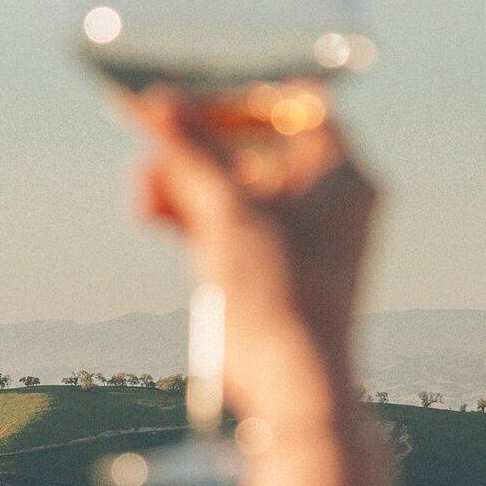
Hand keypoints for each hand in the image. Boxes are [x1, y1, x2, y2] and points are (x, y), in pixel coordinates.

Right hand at [124, 82, 377, 425]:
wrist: (290, 385)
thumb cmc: (281, 294)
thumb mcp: (228, 210)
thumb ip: (191, 152)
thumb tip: (156, 103)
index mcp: (343, 176)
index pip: (296, 107)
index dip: (242, 99)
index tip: (194, 103)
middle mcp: (326, 202)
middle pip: (255, 147)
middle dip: (198, 145)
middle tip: (154, 139)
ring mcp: (295, 238)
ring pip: (233, 189)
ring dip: (185, 180)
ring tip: (142, 183)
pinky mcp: (267, 271)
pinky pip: (226, 226)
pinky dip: (190, 216)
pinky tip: (150, 210)